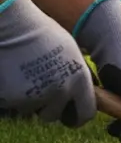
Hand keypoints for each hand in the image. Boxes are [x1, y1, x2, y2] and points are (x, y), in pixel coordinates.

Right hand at [0, 0, 95, 125]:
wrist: (14, 26)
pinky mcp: (13, 99)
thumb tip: (85, 93)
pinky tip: (13, 74)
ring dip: (28, 99)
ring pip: (31, 109)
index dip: (78, 116)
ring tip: (25, 75)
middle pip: (54, 115)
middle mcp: (60, 92)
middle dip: (47, 107)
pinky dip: (12, 94)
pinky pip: (14, 104)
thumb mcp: (72, 53)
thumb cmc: (43, 34)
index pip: (86, 113)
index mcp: (78, 81)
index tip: (71, 115)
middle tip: (40, 90)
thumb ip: (78, 77)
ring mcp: (35, 97)